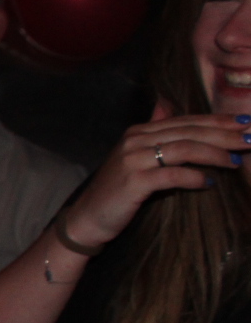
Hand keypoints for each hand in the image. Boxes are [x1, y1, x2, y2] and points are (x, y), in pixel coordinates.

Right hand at [59, 105, 250, 250]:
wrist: (87, 218)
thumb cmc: (117, 190)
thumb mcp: (134, 155)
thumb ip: (153, 129)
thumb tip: (166, 103)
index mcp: (139, 131)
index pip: (186, 121)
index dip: (217, 121)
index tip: (245, 124)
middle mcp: (135, 140)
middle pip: (189, 132)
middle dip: (224, 135)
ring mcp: (132, 160)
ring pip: (184, 149)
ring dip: (215, 154)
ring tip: (237, 162)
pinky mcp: (133, 182)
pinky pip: (172, 175)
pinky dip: (194, 178)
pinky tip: (210, 182)